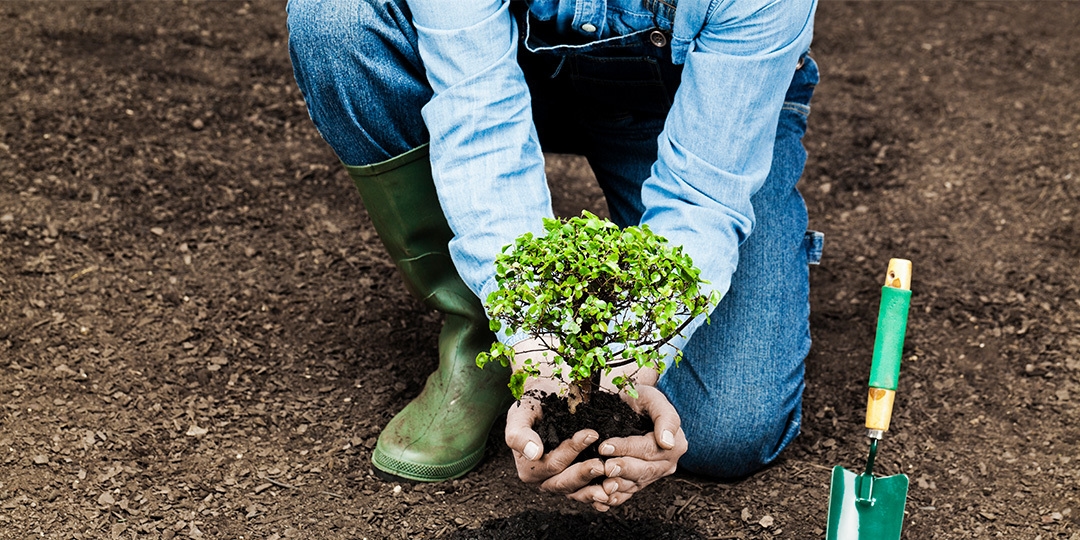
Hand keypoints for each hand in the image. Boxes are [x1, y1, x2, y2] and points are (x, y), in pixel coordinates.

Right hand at [504, 380, 613, 506]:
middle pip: (564, 482)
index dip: (570, 451)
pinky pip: (586, 493)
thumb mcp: (520, 414)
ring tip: (611, 485)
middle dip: (583, 474)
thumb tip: (534, 453)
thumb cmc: (533, 406)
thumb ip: (519, 434)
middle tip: (602, 464)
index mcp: (529, 467)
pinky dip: (599, 496)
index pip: (551, 464)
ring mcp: (560, 482)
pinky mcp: (576, 481)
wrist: (546, 399)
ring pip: (577, 492)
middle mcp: (543, 479)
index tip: (590, 434)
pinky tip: (613, 495)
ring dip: (594, 491)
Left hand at [592, 384, 686, 510]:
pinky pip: (629, 493)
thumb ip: (665, 417)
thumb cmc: (642, 399)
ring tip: (603, 485)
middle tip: (605, 467)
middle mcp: (667, 463)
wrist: (632, 406)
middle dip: (623, 469)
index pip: (649, 449)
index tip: (605, 446)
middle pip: (644, 470)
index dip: (626, 448)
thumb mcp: (654, 398)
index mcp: (675, 444)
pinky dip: (616, 498)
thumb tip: (667, 442)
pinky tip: (602, 500)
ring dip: (619, 487)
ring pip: (636, 484)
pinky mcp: (640, 481)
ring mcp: (653, 474)